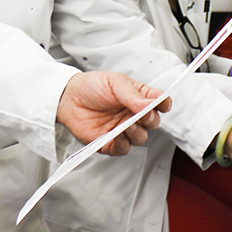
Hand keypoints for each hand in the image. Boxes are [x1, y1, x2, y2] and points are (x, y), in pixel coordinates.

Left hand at [56, 72, 170, 155]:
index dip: (164, 104)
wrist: (67, 97)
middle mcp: (132, 114)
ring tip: (126, 124)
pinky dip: (123, 143)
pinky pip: (124, 148)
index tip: (162, 105)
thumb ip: (134, 95)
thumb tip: (152, 104)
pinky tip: (116, 135)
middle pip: (153, 123)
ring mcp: (122, 129)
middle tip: (141, 115)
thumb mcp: (115, 82)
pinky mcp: (110, 142)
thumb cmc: (91, 86)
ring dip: (137, 132)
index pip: (159, 102)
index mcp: (138, 97)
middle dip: (150, 120)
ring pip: (141, 138)